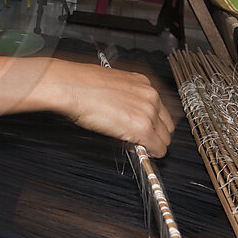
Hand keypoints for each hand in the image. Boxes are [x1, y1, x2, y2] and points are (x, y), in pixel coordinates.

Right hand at [56, 62, 174, 156]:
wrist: (71, 87)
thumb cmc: (81, 84)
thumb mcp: (110, 86)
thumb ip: (125, 100)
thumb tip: (126, 114)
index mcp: (143, 84)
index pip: (160, 110)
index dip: (151, 123)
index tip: (143, 128)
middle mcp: (150, 96)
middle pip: (166, 126)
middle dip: (155, 135)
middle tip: (138, 139)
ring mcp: (148, 113)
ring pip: (164, 139)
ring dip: (151, 144)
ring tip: (133, 144)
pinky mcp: (142, 129)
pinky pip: (157, 149)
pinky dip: (149, 154)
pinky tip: (137, 151)